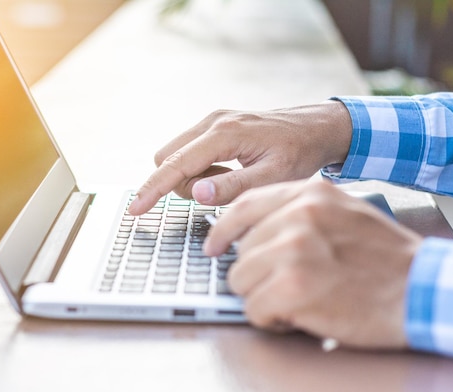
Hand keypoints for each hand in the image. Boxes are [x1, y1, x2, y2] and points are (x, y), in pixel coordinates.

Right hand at [128, 101, 351, 215]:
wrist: (316, 127)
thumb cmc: (300, 153)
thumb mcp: (273, 178)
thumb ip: (233, 187)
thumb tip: (195, 193)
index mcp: (225, 134)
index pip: (176, 164)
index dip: (153, 189)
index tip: (135, 209)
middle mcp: (212, 121)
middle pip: (168, 158)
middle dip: (181, 183)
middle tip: (220, 191)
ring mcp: (212, 120)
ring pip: (176, 155)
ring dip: (193, 176)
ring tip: (231, 179)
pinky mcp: (214, 124)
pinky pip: (189, 150)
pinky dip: (200, 168)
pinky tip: (229, 170)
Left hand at [203, 180, 422, 349]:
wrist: (421, 289)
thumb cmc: (382, 257)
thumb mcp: (341, 213)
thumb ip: (295, 213)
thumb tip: (248, 230)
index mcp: (309, 194)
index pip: (243, 206)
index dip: (222, 230)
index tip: (213, 246)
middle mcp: (298, 216)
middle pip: (240, 250)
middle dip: (256, 275)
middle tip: (286, 285)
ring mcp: (294, 251)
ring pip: (240, 280)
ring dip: (262, 297)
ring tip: (294, 300)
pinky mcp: (293, 288)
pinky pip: (253, 308)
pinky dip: (271, 319)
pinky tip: (298, 315)